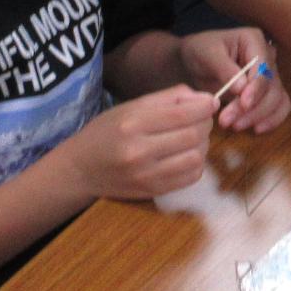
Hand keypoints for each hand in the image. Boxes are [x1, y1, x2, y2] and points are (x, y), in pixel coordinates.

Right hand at [71, 85, 214, 198]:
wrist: (80, 169)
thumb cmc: (106, 132)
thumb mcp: (131, 106)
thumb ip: (168, 98)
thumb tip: (204, 98)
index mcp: (133, 124)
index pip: (182, 114)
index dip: (204, 107)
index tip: (210, 102)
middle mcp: (139, 151)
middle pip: (192, 136)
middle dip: (205, 124)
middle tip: (201, 119)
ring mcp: (146, 175)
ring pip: (196, 158)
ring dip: (203, 145)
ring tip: (193, 137)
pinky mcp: (153, 191)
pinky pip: (190, 177)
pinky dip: (196, 163)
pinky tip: (187, 154)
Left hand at [178, 27, 290, 133]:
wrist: (196, 61)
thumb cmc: (201, 52)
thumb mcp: (206, 55)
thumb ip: (225, 69)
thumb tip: (242, 89)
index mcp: (254, 41)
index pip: (263, 67)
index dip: (256, 88)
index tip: (243, 103)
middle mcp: (268, 57)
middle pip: (271, 87)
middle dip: (252, 108)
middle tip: (227, 121)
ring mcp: (270, 76)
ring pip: (277, 100)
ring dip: (259, 117)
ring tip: (234, 126)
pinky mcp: (268, 93)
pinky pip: (279, 107)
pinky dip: (271, 120)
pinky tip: (256, 129)